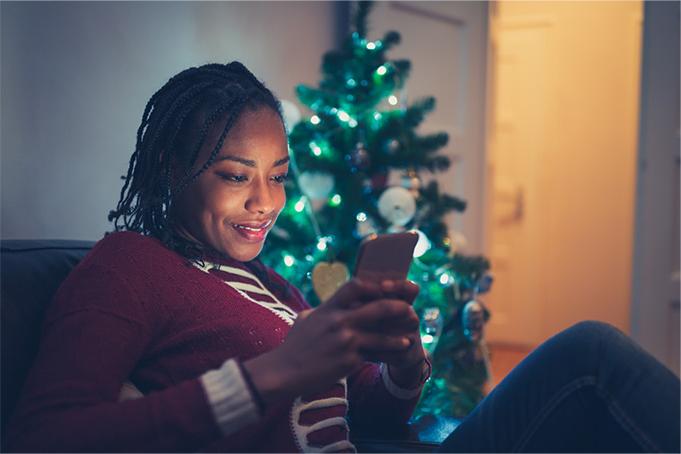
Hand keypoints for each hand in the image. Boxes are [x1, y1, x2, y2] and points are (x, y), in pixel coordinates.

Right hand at [243, 279, 414, 405]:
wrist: (284, 371)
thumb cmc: (294, 345)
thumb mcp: (307, 319)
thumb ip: (325, 310)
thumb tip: (336, 304)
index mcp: (330, 307)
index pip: (356, 286)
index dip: (375, 285)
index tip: (386, 288)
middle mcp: (340, 321)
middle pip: (378, 308)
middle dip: (398, 307)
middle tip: (410, 308)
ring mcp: (346, 341)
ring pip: (382, 335)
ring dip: (399, 335)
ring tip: (410, 335)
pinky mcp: (349, 360)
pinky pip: (376, 355)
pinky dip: (390, 353)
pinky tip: (400, 351)